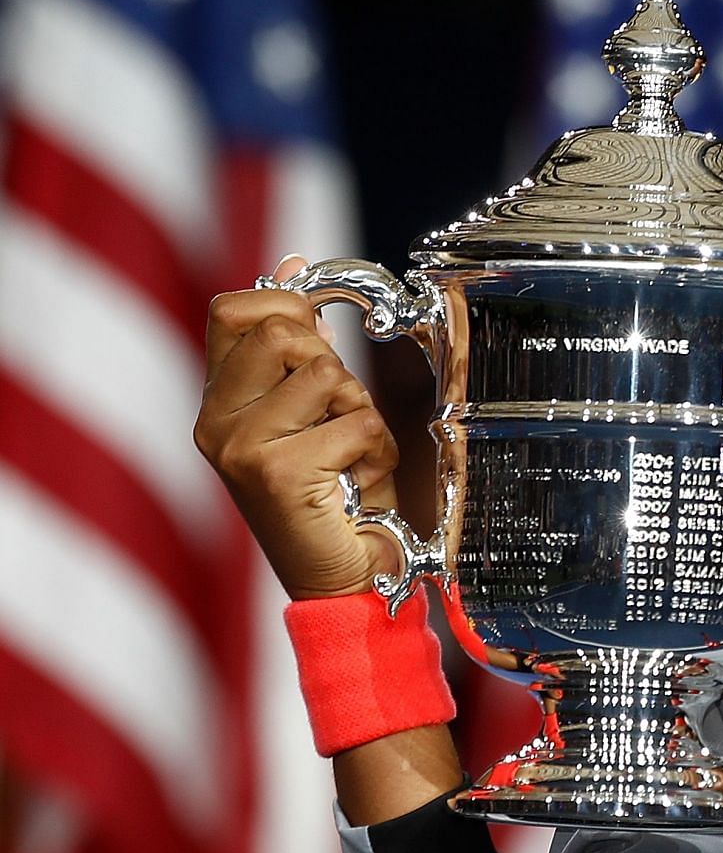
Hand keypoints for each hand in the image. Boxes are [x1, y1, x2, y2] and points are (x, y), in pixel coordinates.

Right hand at [193, 255, 402, 600]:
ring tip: (348, 455)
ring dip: (360, 411)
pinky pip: (356, 421)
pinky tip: (357, 484)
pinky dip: (377, 450)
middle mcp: (216, 424)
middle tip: (336, 418)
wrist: (342, 583)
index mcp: (218, 405)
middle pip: (282, 329)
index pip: (232, 310)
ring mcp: (240, 447)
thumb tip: (291, 269)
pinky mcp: (276, 471)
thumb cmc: (333, 501)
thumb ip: (295, 349)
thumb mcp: (311, 414)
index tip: (320, 330)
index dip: (286, 302)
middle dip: (333, 365)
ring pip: (325, 371)